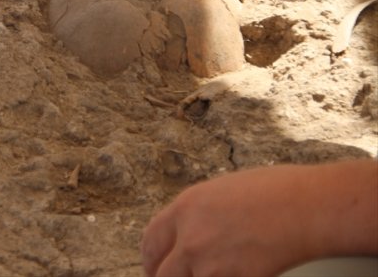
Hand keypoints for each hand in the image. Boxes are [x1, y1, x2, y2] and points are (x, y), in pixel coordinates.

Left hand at [142, 165, 327, 276]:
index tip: (155, 267)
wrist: (308, 207)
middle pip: (162, 273)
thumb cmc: (278, 191)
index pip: (151, 241)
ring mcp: (210, 264)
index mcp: (185, 207)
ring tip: (211, 275)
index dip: (150, 259)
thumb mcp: (223, 190)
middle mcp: (190, 237)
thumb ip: (200, 214)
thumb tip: (193, 230)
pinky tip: (239, 275)